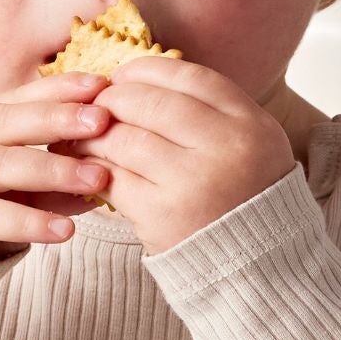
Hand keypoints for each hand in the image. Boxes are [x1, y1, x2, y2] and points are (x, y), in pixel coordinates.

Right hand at [0, 71, 116, 268]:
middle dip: (57, 119)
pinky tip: (64, 230)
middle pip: (6, 122)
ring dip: (51, 170)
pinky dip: (28, 222)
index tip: (101, 84)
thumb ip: (49, 175)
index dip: (58, 89)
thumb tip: (104, 175)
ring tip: (96, 180)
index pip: (16, 97)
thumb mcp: (6, 183)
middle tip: (103, 121)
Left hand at [46, 56, 296, 255]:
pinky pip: (113, 178)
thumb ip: (211, 111)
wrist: (256, 269)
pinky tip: (87, 168)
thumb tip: (142, 78)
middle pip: (150, 102)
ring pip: (125, 137)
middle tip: (97, 107)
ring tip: (84, 137)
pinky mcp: (161, 215)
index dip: (147, 70)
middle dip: (114, 99)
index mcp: (250, 124)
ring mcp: (192, 181)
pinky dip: (93, 169)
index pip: (189, 76)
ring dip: (95, 134)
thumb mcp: (251, 145)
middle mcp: (225, 147)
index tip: (123, 76)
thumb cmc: (244, 201)